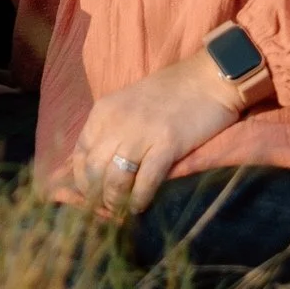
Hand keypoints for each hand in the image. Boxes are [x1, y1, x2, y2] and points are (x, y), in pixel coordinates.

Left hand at [50, 49, 248, 220]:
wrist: (209, 78)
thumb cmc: (171, 92)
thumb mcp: (129, 105)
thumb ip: (113, 130)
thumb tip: (100, 167)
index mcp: (104, 111)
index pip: (80, 154)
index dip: (82, 181)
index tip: (92, 195)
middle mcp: (116, 122)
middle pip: (94, 170)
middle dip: (97, 196)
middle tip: (108, 208)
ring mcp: (141, 133)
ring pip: (115, 180)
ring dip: (116, 201)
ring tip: (123, 210)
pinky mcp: (166, 144)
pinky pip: (145, 182)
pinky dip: (139, 199)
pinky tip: (141, 206)